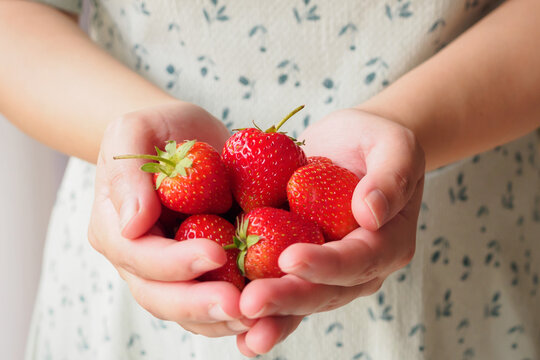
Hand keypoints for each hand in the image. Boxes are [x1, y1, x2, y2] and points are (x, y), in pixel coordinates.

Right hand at [88, 101, 254, 336]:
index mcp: (116, 231)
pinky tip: (271, 308)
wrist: (184, 138)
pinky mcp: (204, 271)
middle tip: (240, 305)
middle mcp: (140, 261)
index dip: (175, 262)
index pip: (140, 258)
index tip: (215, 253)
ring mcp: (172, 271)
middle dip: (200, 304)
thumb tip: (132, 225)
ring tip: (260, 316)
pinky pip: (219, 296)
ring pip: (190, 311)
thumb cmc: (157, 130)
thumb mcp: (133, 133)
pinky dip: (242, 308)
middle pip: (162, 297)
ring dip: (223, 318)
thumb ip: (128, 175)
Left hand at [235, 108, 424, 355]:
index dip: (325, 264)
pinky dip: (264, 309)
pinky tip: (236, 326)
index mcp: (388, 242)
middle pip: (325, 291)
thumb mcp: (395, 145)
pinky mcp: (302, 263)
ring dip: (271, 314)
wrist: (352, 144)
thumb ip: (391, 176)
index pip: (358, 260)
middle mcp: (359, 267)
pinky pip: (284, 287)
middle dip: (288, 298)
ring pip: (302, 299)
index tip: (290, 258)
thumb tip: (371, 213)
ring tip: (239, 320)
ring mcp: (328, 269)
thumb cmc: (376, 141)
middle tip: (251, 303)